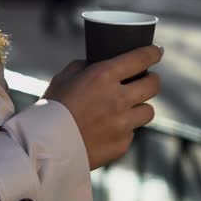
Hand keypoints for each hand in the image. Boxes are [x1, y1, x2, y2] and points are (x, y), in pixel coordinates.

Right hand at [44, 45, 162, 169]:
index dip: (153, 53)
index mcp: (103, 76)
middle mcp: (118, 99)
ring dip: (140, 106)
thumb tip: (96, 64)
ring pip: (148, 111)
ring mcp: (123, 124)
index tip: (157, 51)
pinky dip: (123, 129)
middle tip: (146, 79)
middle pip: (153, 85)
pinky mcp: (122, 144)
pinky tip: (109, 130)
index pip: (141, 59)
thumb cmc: (50, 108)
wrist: (43, 148)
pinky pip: (131, 133)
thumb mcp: (64, 78)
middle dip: (152, 80)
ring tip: (129, 107)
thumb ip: (85, 68)